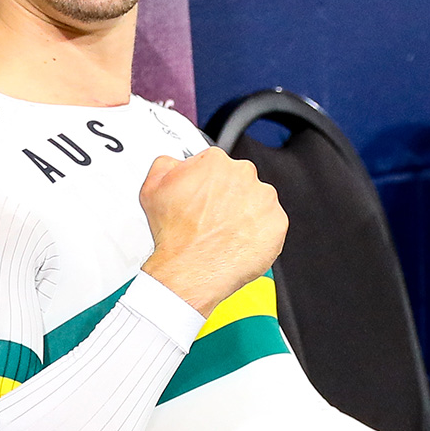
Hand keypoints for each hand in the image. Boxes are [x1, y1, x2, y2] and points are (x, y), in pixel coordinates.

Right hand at [139, 148, 288, 316]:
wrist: (191, 268)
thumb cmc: (175, 234)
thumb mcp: (152, 188)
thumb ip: (167, 165)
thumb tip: (174, 163)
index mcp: (215, 161)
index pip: (216, 164)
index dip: (207, 183)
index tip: (204, 196)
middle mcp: (243, 175)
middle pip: (239, 181)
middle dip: (228, 197)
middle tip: (212, 218)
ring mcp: (264, 199)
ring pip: (257, 202)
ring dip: (245, 214)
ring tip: (225, 233)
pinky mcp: (277, 223)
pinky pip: (271, 225)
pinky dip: (258, 234)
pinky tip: (239, 243)